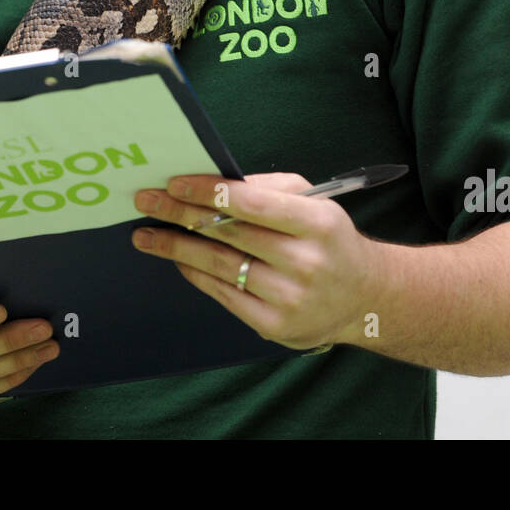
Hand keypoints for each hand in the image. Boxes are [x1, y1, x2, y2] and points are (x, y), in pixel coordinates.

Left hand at [131, 172, 383, 350]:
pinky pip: (224, 294)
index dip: (209, 192)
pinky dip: (196, 274)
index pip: (252, 203)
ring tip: (146, 235)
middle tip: (145, 202)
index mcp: (316, 223)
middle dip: (181, 215)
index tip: (173, 183)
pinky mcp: (274, 326)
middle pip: (229, 234)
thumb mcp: (313, 202)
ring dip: (176, 247)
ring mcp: (288, 297)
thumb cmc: (328, 239)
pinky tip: (178, 260)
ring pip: (220, 265)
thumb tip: (212, 184)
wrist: (364, 296)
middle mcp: (304, 262)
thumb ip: (268, 189)